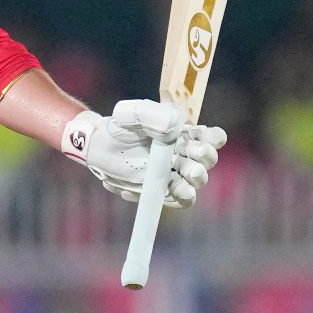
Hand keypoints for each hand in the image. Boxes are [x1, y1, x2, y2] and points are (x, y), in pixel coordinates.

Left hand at [61, 99, 226, 208]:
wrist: (99, 147)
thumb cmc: (119, 126)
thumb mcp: (132, 113)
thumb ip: (152, 114)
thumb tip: (174, 124)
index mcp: (183, 133)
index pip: (210, 136)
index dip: (213, 138)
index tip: (206, 138)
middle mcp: (184, 154)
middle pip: (207, 159)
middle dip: (205, 158)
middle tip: (194, 157)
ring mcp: (174, 173)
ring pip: (196, 181)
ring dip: (196, 180)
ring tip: (188, 176)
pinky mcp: (163, 190)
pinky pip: (181, 199)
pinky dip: (180, 197)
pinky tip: (172, 190)